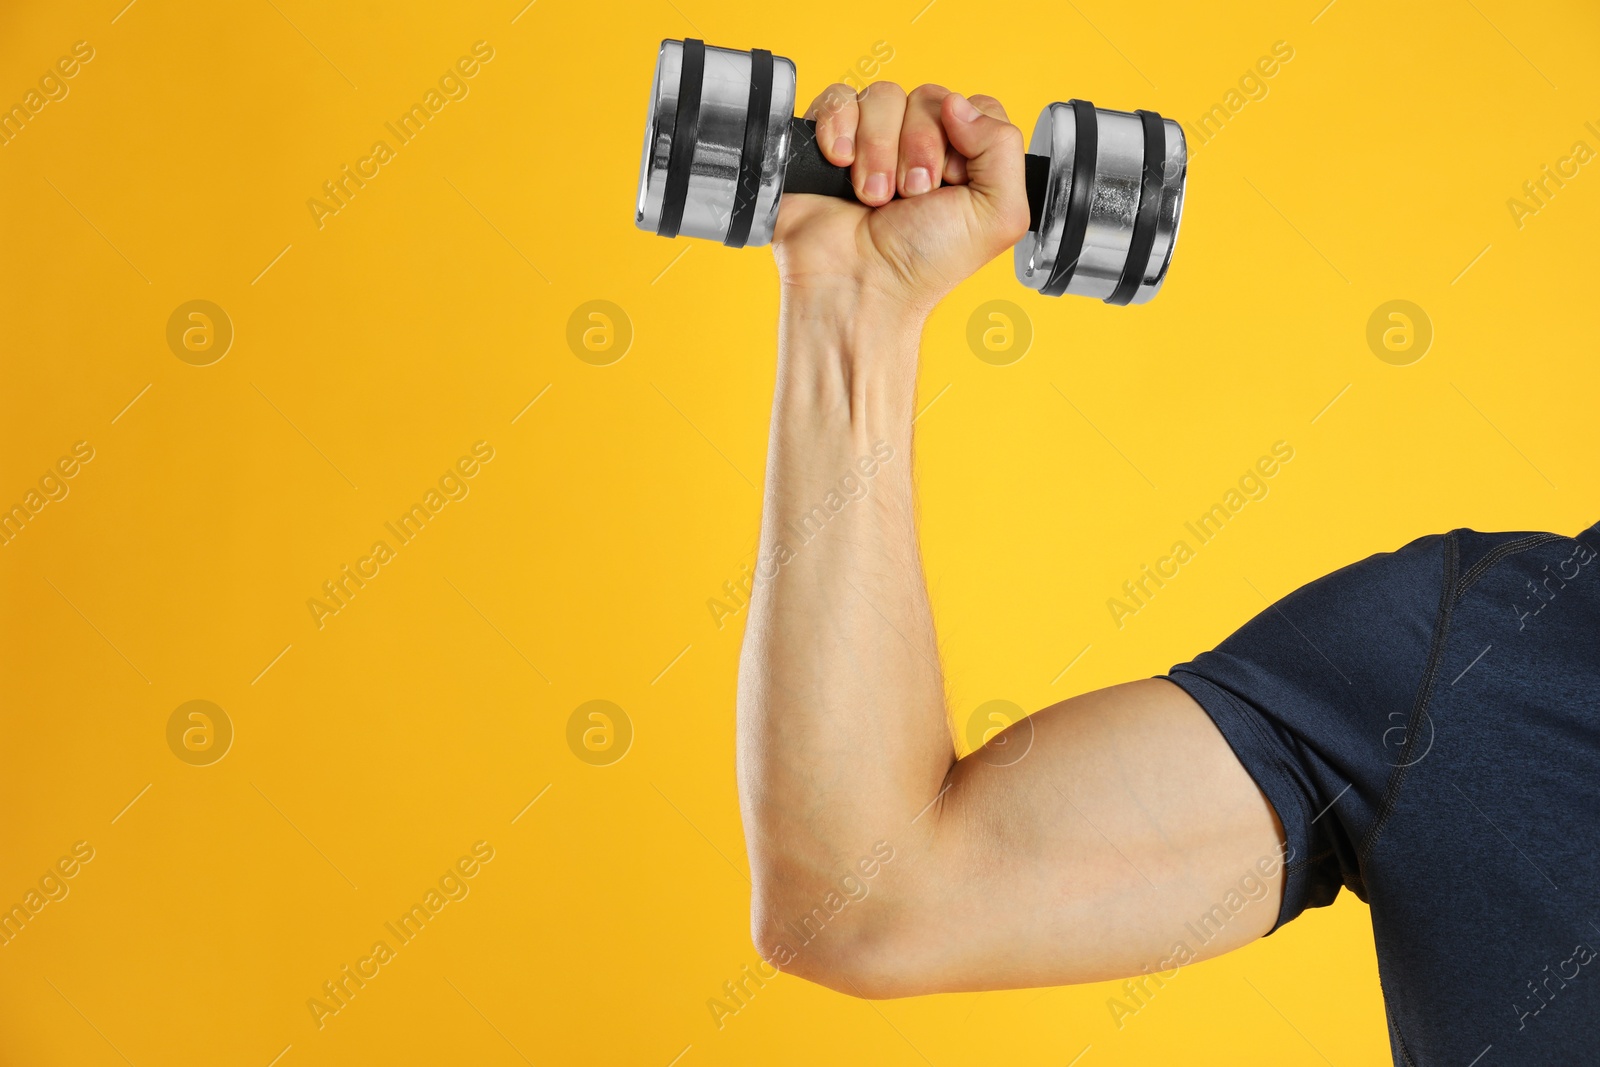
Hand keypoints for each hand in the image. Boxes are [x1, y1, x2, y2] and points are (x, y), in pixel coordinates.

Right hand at [771, 82, 1030, 316]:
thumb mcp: (997, 215)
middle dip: (920, 147)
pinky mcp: (829, 140)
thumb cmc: (923, 263)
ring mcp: (872, 141)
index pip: (974, 106)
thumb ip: (1004, 147)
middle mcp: (919, 147)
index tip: (952, 181)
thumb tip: (960, 104)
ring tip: (873, 197)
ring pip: (883, 96)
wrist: (856, 285)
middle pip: (928, 97)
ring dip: (878, 150)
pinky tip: (840, 165)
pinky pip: (837, 99)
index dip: (965, 136)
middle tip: (910, 196)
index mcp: (964, 161)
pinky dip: (840, 129)